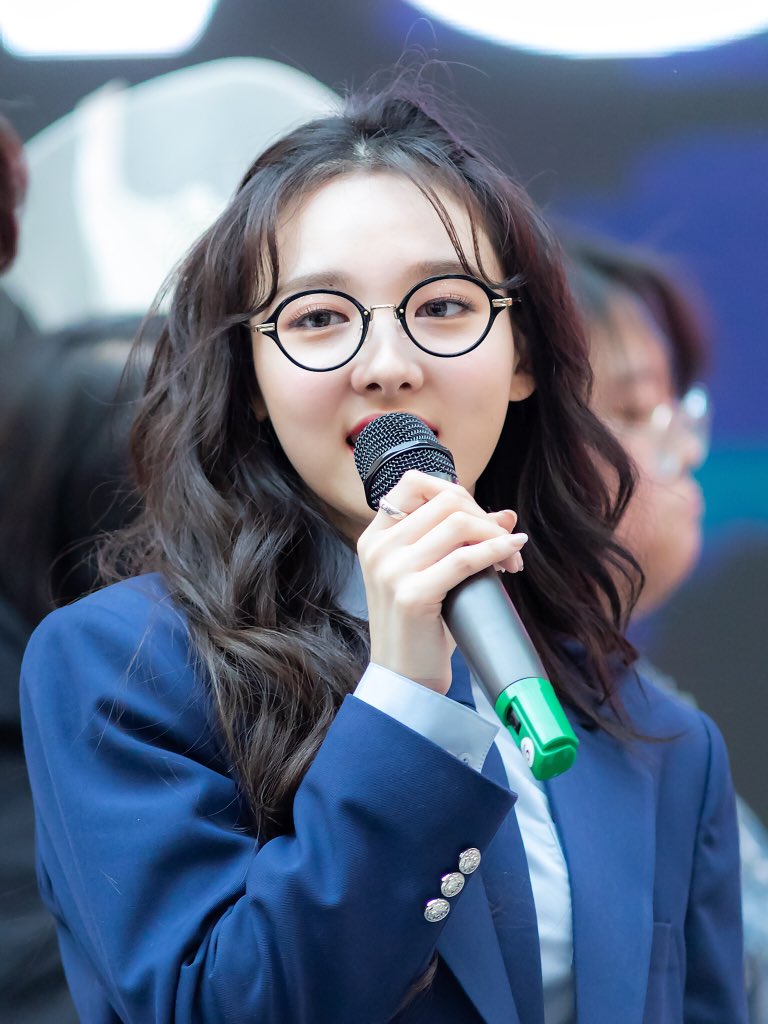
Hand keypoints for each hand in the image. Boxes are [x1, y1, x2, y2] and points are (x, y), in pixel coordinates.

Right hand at [357, 470, 526, 693]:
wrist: (405, 678)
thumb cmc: (421, 627)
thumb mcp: (435, 576)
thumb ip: (460, 542)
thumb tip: (505, 515)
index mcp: (375, 537)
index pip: (414, 482)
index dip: (455, 491)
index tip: (478, 517)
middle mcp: (379, 548)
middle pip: (445, 501)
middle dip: (485, 516)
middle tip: (507, 543)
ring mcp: (391, 570)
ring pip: (458, 523)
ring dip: (496, 535)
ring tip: (511, 558)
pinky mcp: (412, 594)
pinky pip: (465, 558)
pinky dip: (496, 550)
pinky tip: (511, 557)